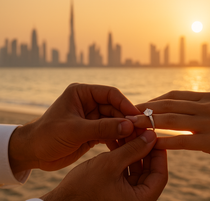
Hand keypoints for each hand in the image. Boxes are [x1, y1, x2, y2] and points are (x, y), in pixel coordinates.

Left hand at [9, 83, 139, 172]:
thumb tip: (129, 125)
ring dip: (125, 131)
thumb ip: (103, 127)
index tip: (137, 116)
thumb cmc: (47, 136)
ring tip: (135, 141)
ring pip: (115, 122)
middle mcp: (89, 103)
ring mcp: (92, 118)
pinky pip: (111, 133)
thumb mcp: (75, 130)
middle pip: (115, 109)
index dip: (125, 104)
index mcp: (82, 94)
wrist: (32, 153)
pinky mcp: (93, 132)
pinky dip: (118, 139)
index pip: (110, 94)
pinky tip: (124, 147)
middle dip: (127, 120)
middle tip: (140, 132)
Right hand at [40, 130, 167, 200]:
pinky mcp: (116, 190)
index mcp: (140, 200)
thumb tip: (152, 135)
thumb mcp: (110, 165)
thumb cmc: (82, 188)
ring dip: (133, 150)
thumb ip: (133, 149)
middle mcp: (136, 199)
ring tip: (128, 132)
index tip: (154, 135)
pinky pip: (125, 172)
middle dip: (144, 149)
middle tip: (141, 130)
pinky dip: (123, 157)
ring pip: (137, 169)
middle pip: (149, 171)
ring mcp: (126, 195)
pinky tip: (118, 141)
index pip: (160, 174)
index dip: (159, 153)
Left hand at [129, 91, 209, 167]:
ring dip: (149, 122)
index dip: (154, 99)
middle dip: (145, 108)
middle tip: (128, 113)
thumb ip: (205, 108)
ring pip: (171, 119)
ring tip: (132, 126)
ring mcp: (209, 122)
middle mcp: (206, 106)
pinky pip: (182, 141)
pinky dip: (164, 141)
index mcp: (208, 97)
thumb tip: (188, 110)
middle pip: (167, 104)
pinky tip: (152, 144)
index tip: (140, 104)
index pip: (173, 94)